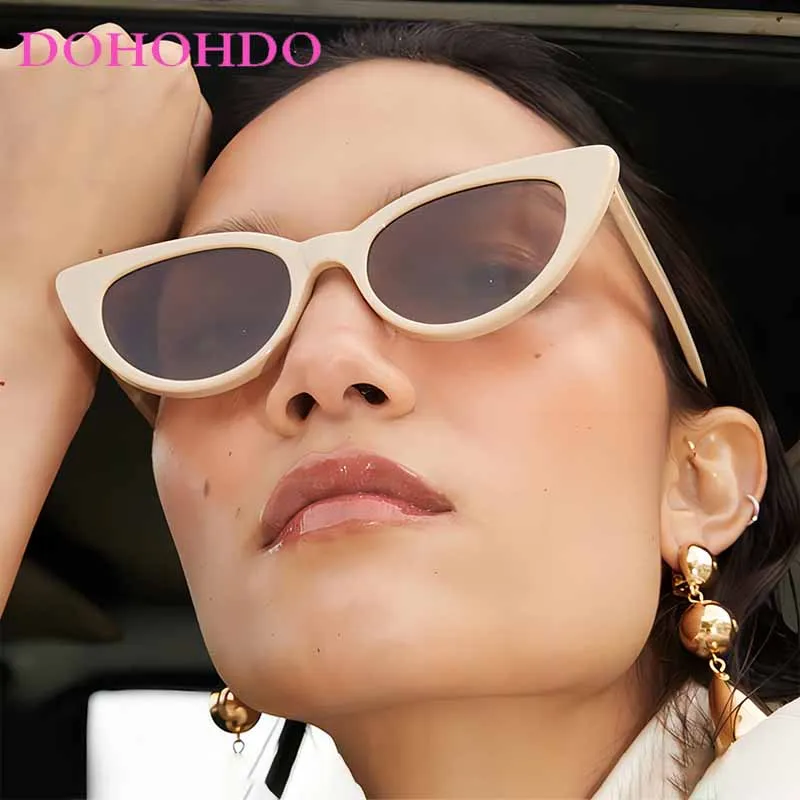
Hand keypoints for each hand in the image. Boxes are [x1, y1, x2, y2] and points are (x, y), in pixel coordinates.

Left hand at [0, 23, 210, 290]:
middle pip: (121, 65)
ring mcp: (49, 53)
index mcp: (169, 75)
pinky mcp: (0, 67)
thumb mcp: (191, 194)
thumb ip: (195, 137)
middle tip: (112, 161)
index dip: (165, 116)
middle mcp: (110, 49)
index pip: (175, 74)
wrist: (35, 262)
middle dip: (117, 101)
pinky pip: (23, 78)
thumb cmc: (113, 236)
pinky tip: (38, 157)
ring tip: (71, 164)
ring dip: (71, 102)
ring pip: (71, 69)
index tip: (152, 145)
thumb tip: (183, 119)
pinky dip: (28, 108)